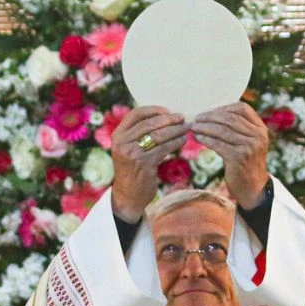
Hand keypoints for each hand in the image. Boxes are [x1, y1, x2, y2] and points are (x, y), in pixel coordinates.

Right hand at [110, 106, 186, 221]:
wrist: (128, 195)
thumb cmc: (133, 169)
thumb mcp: (130, 148)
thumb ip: (139, 134)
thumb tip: (165, 117)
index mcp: (118, 135)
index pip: (136, 114)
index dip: (154, 110)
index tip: (169, 112)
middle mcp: (122, 142)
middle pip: (149, 123)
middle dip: (169, 120)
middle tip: (183, 119)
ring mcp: (131, 153)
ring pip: (158, 135)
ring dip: (175, 130)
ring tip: (186, 129)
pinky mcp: (143, 163)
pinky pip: (163, 148)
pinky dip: (175, 143)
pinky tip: (183, 140)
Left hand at [191, 103, 269, 208]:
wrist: (253, 188)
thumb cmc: (245, 162)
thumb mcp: (247, 142)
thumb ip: (237, 128)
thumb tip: (210, 114)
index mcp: (260, 128)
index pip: (242, 109)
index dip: (223, 108)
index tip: (208, 112)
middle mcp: (258, 136)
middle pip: (230, 118)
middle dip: (210, 117)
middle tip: (197, 119)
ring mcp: (249, 147)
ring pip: (223, 130)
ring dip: (205, 127)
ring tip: (194, 127)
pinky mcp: (239, 158)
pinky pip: (218, 144)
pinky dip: (206, 139)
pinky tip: (198, 138)